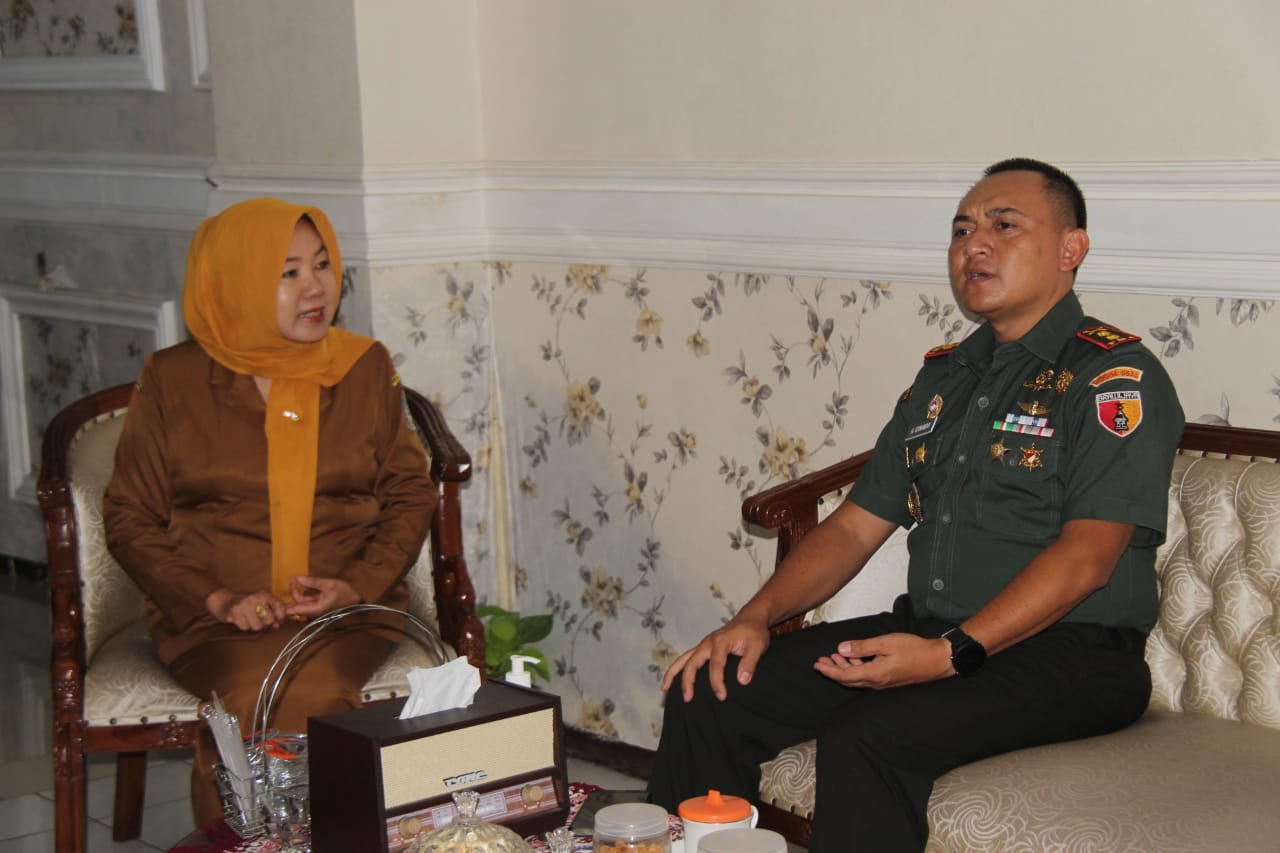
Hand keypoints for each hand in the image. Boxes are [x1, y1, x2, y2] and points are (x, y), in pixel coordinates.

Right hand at [206, 589, 284, 631]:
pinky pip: (245, 627)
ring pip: (256, 626)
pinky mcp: (234, 612)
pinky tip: (240, 619)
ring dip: (253, 625)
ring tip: (248, 619)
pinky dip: (243, 626)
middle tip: (259, 619)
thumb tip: (288, 616)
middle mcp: (255, 598)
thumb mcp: (263, 602)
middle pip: (269, 620)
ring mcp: (244, 605)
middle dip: (265, 623)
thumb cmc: (246, 603)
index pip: (280, 606)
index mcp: (264, 594)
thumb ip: (277, 609)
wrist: (223, 599)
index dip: (281, 617)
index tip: (278, 620)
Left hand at [285, 576, 360, 617]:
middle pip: (296, 605)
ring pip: (300, 602)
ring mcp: (315, 607)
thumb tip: (298, 578)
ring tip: (295, 578)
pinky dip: (302, 591)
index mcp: (316, 608)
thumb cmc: (345, 592)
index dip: (285, 607)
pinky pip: (306, 599)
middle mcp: (313, 610)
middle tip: (291, 579)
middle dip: (292, 592)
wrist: (356, 599)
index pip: (295, 610)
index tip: (277, 599)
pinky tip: (301, 582)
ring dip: (296, 590)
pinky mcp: (317, 604)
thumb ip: (313, 582)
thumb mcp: (329, 584)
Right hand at [661, 616, 770, 702]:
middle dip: (688, 681)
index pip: (716, 665)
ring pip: (683, 659)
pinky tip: (672, 680)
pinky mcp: (703, 648)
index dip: (717, 682)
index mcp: (720, 641)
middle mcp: (708, 642)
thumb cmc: (754, 632)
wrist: (750, 619)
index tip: (721, 696)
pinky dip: (677, 668)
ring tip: (664, 688)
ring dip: (673, 673)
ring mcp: (703, 644)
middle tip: (688, 699)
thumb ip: (750, 663)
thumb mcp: (758, 645)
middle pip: (692, 662)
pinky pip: (686, 658)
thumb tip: (742, 681)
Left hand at [813, 632, 952, 688]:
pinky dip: (856, 667)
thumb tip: (842, 648)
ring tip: (834, 657)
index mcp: (874, 674)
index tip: (817, 664)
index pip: (845, 676)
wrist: (937, 660)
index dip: (829, 670)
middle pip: (848, 679)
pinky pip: (867, 676)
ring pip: (857, 678)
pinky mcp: (889, 679)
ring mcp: (883, 682)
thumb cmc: (914, 649)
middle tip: (820, 662)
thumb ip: (862, 646)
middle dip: (832, 670)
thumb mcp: (885, 643)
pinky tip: (854, 657)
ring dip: (844, 668)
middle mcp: (877, 682)